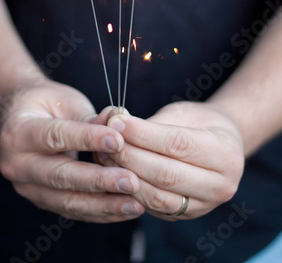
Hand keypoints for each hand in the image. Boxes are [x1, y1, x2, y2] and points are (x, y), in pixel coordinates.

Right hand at [0, 81, 143, 222]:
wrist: (23, 117)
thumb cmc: (47, 103)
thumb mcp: (66, 101)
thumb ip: (90, 117)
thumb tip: (119, 125)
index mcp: (18, 132)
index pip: (56, 137)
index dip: (87, 139)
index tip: (118, 141)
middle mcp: (17, 164)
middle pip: (60, 176)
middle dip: (99, 180)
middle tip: (131, 181)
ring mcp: (27, 187)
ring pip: (67, 201)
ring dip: (104, 204)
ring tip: (135, 203)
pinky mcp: (42, 201)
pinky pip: (73, 210)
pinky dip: (101, 211)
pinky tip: (126, 209)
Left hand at [96, 102, 244, 219]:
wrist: (222, 146)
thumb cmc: (200, 122)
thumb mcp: (183, 113)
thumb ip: (154, 124)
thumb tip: (116, 125)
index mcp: (226, 154)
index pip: (177, 144)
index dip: (143, 134)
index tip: (116, 122)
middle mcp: (221, 186)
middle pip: (166, 174)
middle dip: (130, 156)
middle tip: (104, 140)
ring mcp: (204, 206)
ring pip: (157, 196)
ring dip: (125, 176)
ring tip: (103, 155)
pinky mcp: (185, 215)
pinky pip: (152, 207)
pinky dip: (129, 190)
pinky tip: (112, 172)